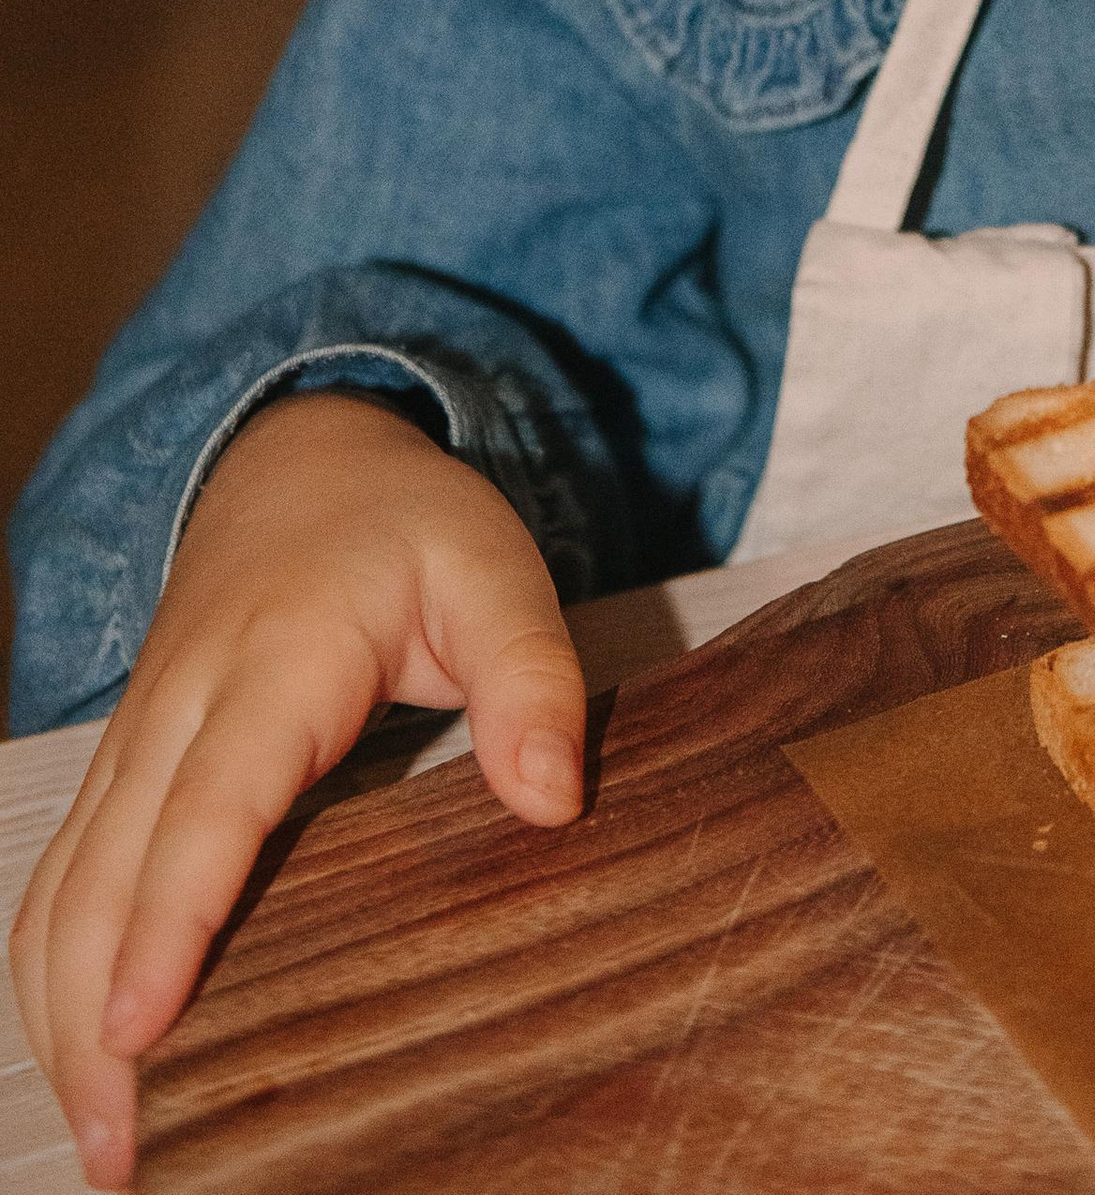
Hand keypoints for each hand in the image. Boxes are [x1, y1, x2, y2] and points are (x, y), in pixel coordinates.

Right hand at [9, 393, 586, 1188]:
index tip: (140, 1027)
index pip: (210, 805)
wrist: (299, 459)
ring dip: (60, 1018)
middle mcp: (178, 712)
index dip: (170, 918)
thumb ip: (532, 672)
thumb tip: (550, 797)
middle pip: (105, 877)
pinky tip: (82, 1059)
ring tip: (105, 1145)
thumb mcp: (494, 566)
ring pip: (62, 892)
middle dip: (95, 1021)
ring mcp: (135, 744)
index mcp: (273, 664)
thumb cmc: (405, 525)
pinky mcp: (122, 772)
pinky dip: (54, 975)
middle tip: (124, 1157)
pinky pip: (62, 881)